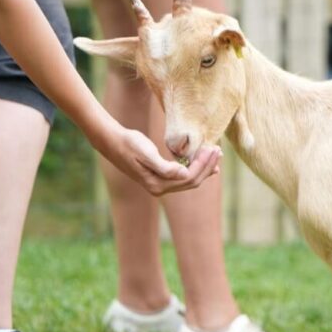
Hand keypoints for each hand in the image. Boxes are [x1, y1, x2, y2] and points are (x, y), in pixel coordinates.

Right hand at [101, 124, 220, 195]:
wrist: (114, 143)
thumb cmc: (129, 144)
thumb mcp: (146, 153)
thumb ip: (164, 166)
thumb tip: (184, 173)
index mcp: (158, 184)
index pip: (188, 178)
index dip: (202, 164)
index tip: (211, 148)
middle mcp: (160, 188)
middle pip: (192, 181)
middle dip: (207, 166)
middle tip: (217, 150)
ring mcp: (161, 184)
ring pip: (190, 180)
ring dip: (204, 168)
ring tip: (216, 155)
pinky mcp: (161, 178)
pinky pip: (184, 177)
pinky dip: (197, 169)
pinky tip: (207, 164)